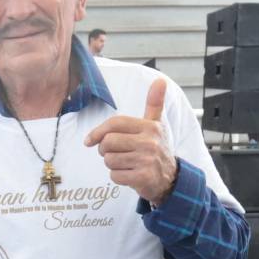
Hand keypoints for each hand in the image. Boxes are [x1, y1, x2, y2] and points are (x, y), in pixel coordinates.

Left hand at [85, 78, 178, 203]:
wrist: (170, 178)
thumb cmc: (156, 149)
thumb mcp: (156, 125)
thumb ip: (154, 104)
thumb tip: (160, 80)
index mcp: (149, 127)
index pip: (115, 123)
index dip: (97, 131)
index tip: (89, 140)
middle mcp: (150, 142)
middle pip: (108, 142)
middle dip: (104, 150)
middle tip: (114, 153)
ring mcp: (147, 160)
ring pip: (109, 160)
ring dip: (112, 164)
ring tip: (125, 163)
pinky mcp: (143, 177)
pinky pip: (115, 175)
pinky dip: (117, 177)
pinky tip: (129, 174)